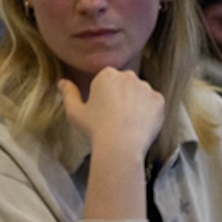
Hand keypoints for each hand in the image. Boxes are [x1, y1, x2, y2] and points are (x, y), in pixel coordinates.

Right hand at [62, 68, 165, 221]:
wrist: (120, 146)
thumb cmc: (95, 129)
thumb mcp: (74, 112)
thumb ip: (68, 94)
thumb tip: (62, 82)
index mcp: (107, 75)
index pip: (107, 80)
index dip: (105, 96)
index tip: (103, 111)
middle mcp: (128, 76)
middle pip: (126, 85)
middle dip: (122, 97)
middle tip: (116, 119)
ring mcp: (146, 87)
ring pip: (141, 94)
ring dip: (137, 104)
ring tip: (129, 125)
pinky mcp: (159, 100)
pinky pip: (154, 104)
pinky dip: (150, 113)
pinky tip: (140, 126)